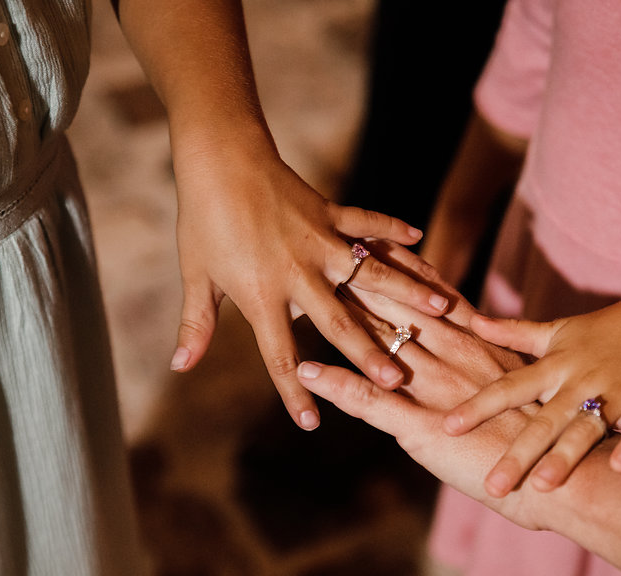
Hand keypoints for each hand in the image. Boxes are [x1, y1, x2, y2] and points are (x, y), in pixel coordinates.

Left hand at [168, 133, 449, 430]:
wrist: (218, 158)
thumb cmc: (203, 220)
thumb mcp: (196, 275)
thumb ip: (196, 323)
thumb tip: (180, 366)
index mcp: (262, 294)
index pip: (280, 354)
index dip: (293, 393)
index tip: (312, 425)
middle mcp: (298, 272)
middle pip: (339, 323)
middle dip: (369, 354)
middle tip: (397, 380)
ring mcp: (320, 241)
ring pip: (370, 274)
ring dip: (406, 292)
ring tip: (440, 308)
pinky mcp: (330, 212)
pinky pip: (367, 222)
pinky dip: (392, 228)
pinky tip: (418, 237)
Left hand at [294, 245, 538, 525]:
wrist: (565, 476)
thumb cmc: (544, 431)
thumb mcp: (520, 379)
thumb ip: (494, 351)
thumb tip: (473, 330)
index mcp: (479, 342)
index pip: (433, 292)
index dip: (400, 264)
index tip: (373, 236)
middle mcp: (456, 355)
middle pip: (399, 305)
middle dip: (361, 276)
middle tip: (325, 248)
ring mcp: (438, 390)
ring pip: (381, 341)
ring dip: (342, 317)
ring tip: (302, 294)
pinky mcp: (424, 428)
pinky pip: (372, 401)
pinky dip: (337, 385)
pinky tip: (306, 371)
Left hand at [444, 291, 620, 496]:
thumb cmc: (601, 333)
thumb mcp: (556, 331)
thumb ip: (514, 332)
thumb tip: (473, 322)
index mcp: (554, 365)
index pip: (509, 387)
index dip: (478, 406)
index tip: (449, 427)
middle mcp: (580, 380)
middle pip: (544, 420)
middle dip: (519, 453)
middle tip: (493, 485)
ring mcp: (616, 391)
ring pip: (587, 426)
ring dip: (567, 454)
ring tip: (543, 485)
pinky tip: (619, 467)